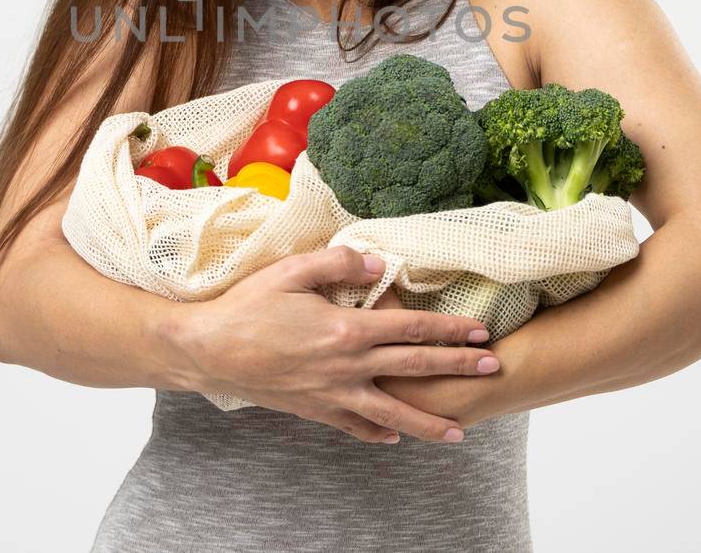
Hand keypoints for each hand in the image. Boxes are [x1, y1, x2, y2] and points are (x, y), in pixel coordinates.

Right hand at [168, 245, 500, 443]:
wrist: (207, 352)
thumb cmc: (247, 307)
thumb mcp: (291, 271)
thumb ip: (339, 263)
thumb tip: (379, 264)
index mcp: (347, 330)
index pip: (411, 330)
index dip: (449, 330)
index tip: (479, 330)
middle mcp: (347, 367)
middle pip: (414, 369)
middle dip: (457, 368)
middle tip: (492, 368)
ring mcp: (331, 394)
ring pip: (392, 412)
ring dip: (429, 421)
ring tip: (460, 432)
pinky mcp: (313, 410)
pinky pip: (353, 425)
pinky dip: (376, 433)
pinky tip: (393, 437)